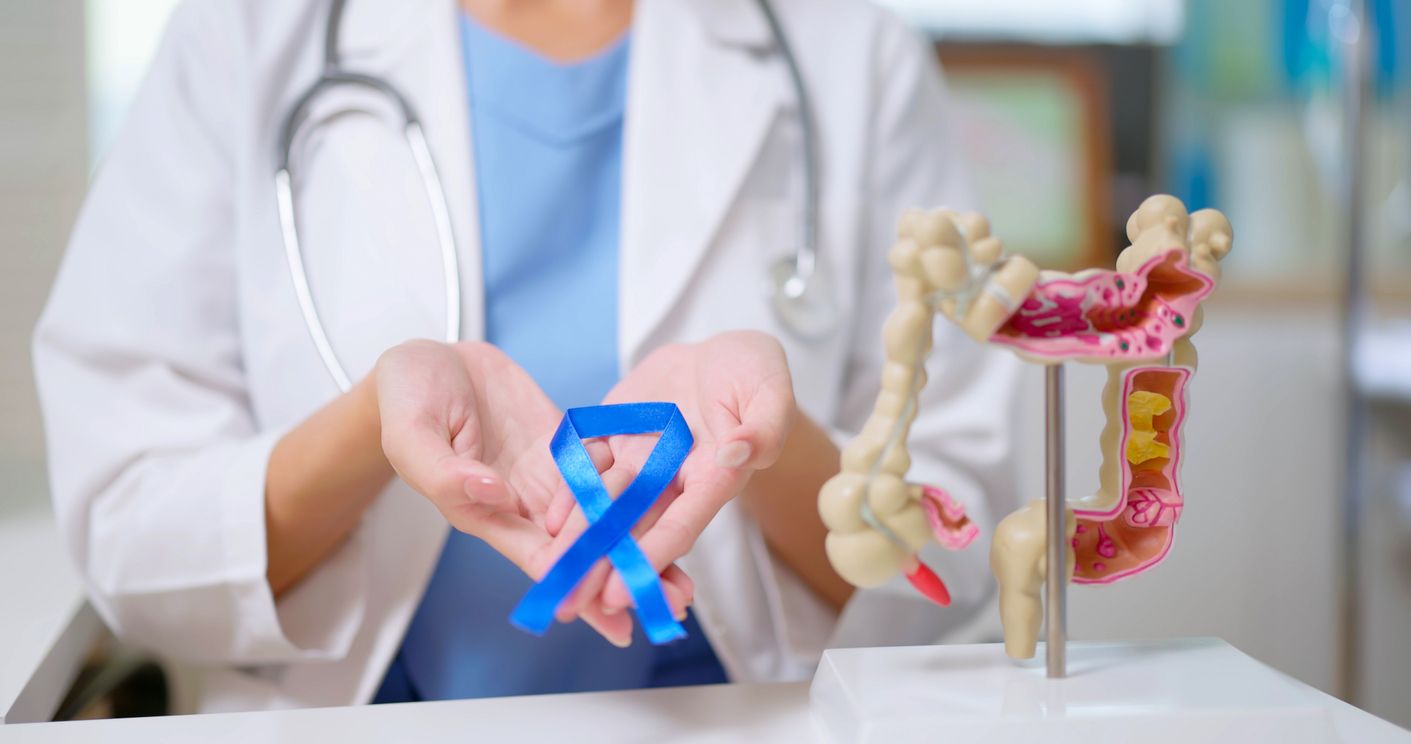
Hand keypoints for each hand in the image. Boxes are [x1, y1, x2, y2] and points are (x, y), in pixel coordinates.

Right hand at [374, 340, 689, 645]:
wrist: (426, 361)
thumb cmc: (406, 400)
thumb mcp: (412, 435)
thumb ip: (447, 472)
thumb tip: (496, 495)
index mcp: (485, 511)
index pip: (540, 557)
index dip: (577, 585)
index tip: (613, 614)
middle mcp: (523, 501)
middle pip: (582, 547)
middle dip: (623, 575)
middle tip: (672, 601)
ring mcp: (545, 473)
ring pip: (600, 515)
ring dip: (639, 540)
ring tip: (684, 571)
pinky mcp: (560, 444)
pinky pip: (602, 466)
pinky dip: (634, 487)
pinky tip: (672, 501)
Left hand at [552, 331, 796, 615]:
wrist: (720, 354)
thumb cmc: (756, 374)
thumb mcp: (770, 392)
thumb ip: (763, 427)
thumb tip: (739, 453)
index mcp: (716, 475)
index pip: (684, 521)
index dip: (656, 554)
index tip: (627, 589)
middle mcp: (674, 478)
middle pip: (638, 528)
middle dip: (608, 566)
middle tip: (577, 604)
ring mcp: (641, 460)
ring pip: (607, 505)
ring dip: (581, 539)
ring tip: (554, 573)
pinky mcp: (614, 436)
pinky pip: (587, 467)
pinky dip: (569, 494)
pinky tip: (549, 522)